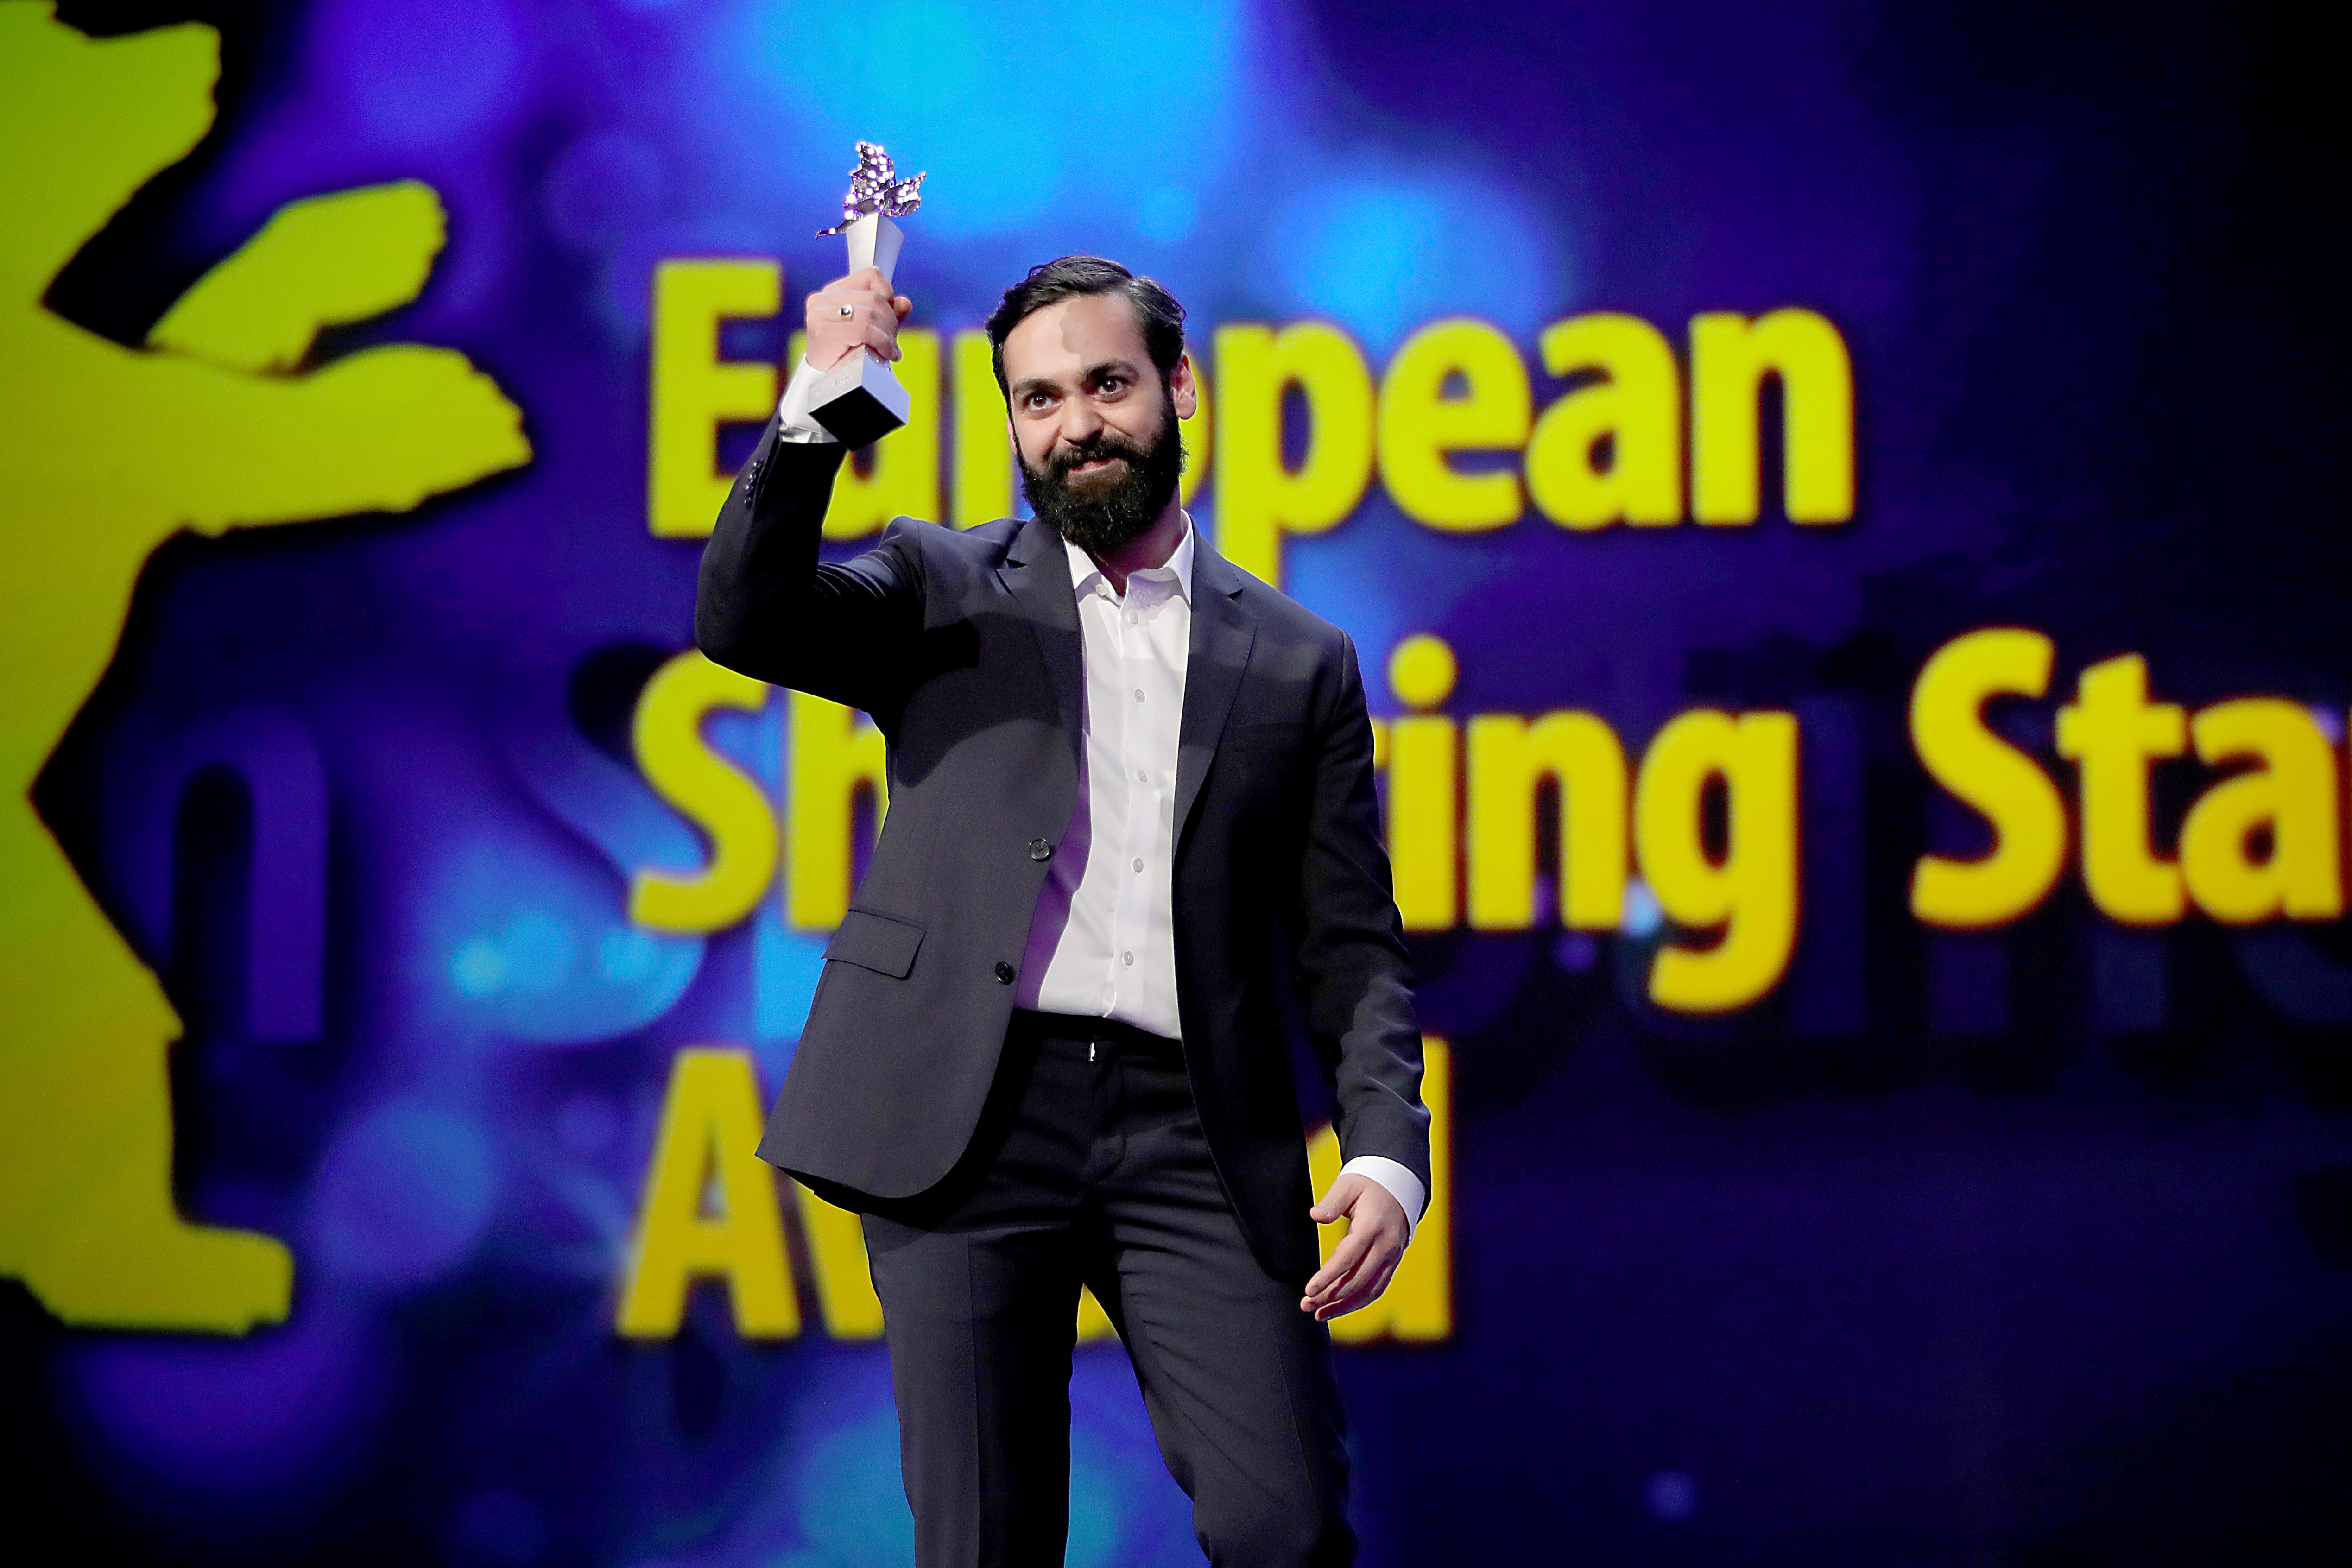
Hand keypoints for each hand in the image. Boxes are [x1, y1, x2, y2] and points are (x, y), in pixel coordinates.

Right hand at [805, 266, 911, 370]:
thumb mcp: (874, 330)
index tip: (892, 316)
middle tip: (892, 342)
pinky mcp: (823, 331)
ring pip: (871, 313)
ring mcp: (820, 314)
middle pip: (875, 298)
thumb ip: (889, 314)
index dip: (889, 294)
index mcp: (834, 292)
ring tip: (889, 351)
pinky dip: (882, 343)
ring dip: (888, 336)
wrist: (827, 385)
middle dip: (891, 322)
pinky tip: (886, 354)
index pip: (872, 275)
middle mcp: (823, 299)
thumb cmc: (848, 356)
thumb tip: (905, 303)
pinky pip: (865, 330)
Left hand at [1300, 1173, 1407, 1321]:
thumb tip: (1315, 1215)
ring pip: (1369, 1291)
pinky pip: (1377, 1289)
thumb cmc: (1367, 1186)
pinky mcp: (1393, 1264)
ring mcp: (1393, 1257)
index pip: (1348, 1257)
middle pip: (1358, 1280)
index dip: (1328, 1276)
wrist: (1397, 1188)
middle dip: (1330, 1296)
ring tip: (1319, 1314)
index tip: (1309, 1290)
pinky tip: (1338, 1309)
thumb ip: (1331, 1201)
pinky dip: (1357, 1303)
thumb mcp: (1347, 1185)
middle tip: (1306, 1304)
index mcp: (1373, 1226)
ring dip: (1344, 1306)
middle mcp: (1387, 1245)